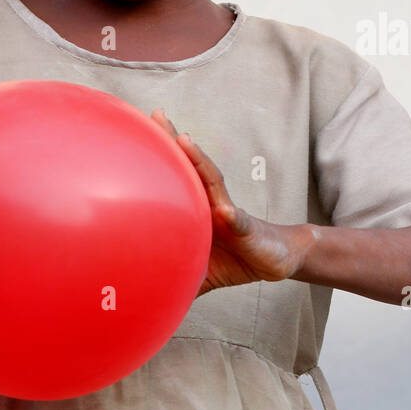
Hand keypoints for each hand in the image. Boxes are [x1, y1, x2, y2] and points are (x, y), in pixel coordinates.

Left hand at [150, 109, 310, 297]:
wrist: (275, 261)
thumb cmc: (234, 260)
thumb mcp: (197, 271)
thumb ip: (172, 276)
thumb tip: (140, 294)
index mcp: (196, 209)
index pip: (176, 177)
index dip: (158, 156)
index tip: (135, 133)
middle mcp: (212, 203)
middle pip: (191, 167)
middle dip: (174, 141)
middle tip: (156, 115)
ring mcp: (230, 212)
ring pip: (214, 183)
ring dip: (200, 161)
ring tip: (185, 141)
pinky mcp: (248, 230)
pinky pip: (240, 222)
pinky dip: (235, 217)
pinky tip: (227, 212)